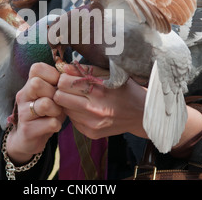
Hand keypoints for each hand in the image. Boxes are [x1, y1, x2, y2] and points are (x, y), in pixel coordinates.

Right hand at [6, 63, 64, 164]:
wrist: (28, 139)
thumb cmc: (46, 113)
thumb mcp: (52, 96)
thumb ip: (59, 84)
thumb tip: (71, 71)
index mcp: (28, 85)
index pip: (36, 68)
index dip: (52, 75)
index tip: (57, 86)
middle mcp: (23, 96)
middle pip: (36, 83)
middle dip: (54, 93)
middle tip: (58, 102)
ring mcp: (23, 113)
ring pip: (45, 104)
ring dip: (56, 110)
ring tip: (56, 114)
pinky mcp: (28, 130)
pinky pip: (50, 123)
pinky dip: (57, 125)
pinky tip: (53, 126)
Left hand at [55, 64, 201, 152]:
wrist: (142, 115)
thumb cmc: (125, 90)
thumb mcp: (110, 74)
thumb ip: (85, 70)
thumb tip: (63, 67)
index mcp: (99, 91)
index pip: (64, 82)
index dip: (65, 78)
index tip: (70, 77)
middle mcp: (94, 110)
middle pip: (59, 97)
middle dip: (62, 90)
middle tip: (71, 88)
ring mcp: (91, 124)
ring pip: (64, 109)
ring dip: (68, 102)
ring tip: (81, 98)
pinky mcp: (91, 133)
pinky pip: (72, 120)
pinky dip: (76, 113)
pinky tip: (87, 109)